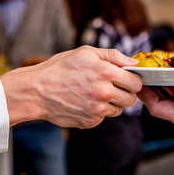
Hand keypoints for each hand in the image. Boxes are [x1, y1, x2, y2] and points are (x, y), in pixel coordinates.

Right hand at [0, 45, 141, 127]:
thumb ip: (114, 56)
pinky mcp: (90, 122)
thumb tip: (135, 62)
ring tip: (95, 93)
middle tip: (113, 87)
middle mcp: (104, 92)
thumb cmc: (60, 68)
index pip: (136, 82)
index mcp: (106, 72)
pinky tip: (85, 102)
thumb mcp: (86, 52)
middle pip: (131, 99)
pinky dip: (98, 112)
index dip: (133, 80)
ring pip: (118, 110)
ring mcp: (97, 109)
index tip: (127, 79)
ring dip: (112, 103)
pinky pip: (104, 118)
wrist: (37, 91)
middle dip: (125, 93)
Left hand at [139, 78, 173, 131]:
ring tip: (149, 74)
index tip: (139, 81)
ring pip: (165, 103)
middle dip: (148, 92)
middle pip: (158, 107)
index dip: (146, 96)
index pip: (158, 109)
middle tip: (140, 74)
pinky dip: (167, 90)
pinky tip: (165, 78)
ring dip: (156, 90)